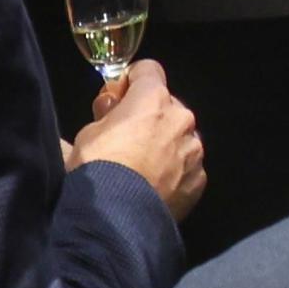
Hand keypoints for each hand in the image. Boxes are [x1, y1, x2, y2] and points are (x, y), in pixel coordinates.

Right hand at [71, 59, 207, 217]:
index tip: (118, 99)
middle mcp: (182, 118)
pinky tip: (154, 187)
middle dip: (149, 117)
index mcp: (153, 99)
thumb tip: (114, 107)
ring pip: (180, 138)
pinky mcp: (199, 179)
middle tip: (127, 139)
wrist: (116, 218)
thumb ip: (108, 113)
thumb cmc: (98, 167)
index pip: (148, 70)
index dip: (131, 82)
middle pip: (167, 106)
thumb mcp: (88, 132)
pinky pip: (186, 167)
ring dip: (164, 145)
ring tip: (141, 169)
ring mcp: (194, 150)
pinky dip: (174, 173)